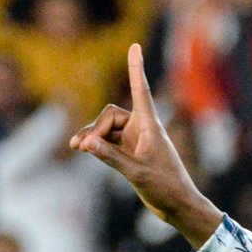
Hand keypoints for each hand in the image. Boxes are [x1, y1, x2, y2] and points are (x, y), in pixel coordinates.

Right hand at [70, 45, 220, 245]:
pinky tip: (80, 149)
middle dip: (95, 127)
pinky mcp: (128, 151)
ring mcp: (134, 139)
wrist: (176, 206)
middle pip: (110, 114)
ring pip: (105, 128)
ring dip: (90, 135)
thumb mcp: (135, 173)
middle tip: (84, 147)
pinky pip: (106, 141)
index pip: (141, 90)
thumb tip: (85, 142)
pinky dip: (94, 144)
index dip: (135, 68)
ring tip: (75, 148)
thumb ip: (110, 157)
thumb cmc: (165, 187)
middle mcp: (142, 128)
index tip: (134, 46)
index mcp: (151, 126)